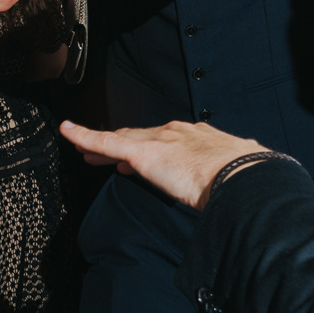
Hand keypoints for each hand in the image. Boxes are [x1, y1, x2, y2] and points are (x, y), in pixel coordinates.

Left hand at [58, 120, 266, 210]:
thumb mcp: (239, 171)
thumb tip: (242, 178)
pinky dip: (85, 136)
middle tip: (103, 153)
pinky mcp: (142, 152)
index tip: (139, 157)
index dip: (151, 147)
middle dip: (121, 144)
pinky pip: (105, 142)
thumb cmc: (245, 179)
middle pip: (139, 137)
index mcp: (199, 138)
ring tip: (83, 148)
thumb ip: (232, 172)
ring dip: (100, 144)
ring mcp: (159, 141)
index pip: (166, 141)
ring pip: (120, 140)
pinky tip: (68, 133)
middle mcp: (176, 133)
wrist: (242, 175)